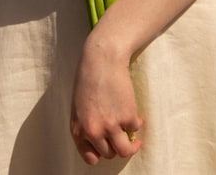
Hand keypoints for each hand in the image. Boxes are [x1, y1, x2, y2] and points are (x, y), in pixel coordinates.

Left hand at [71, 33, 141, 164]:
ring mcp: (111, 126)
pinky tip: (135, 114)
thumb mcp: (79, 105)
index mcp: (78, 130)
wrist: (102, 58)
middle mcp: (93, 131)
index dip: (101, 153)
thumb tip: (98, 139)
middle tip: (122, 137)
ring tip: (135, 140)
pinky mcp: (127, 116)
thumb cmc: (89, 77)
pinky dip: (137, 123)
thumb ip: (86, 124)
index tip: (108, 146)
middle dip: (116, 146)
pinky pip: (135, 128)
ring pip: (125, 151)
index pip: (90, 157)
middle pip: (109, 154)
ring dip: (131, 146)